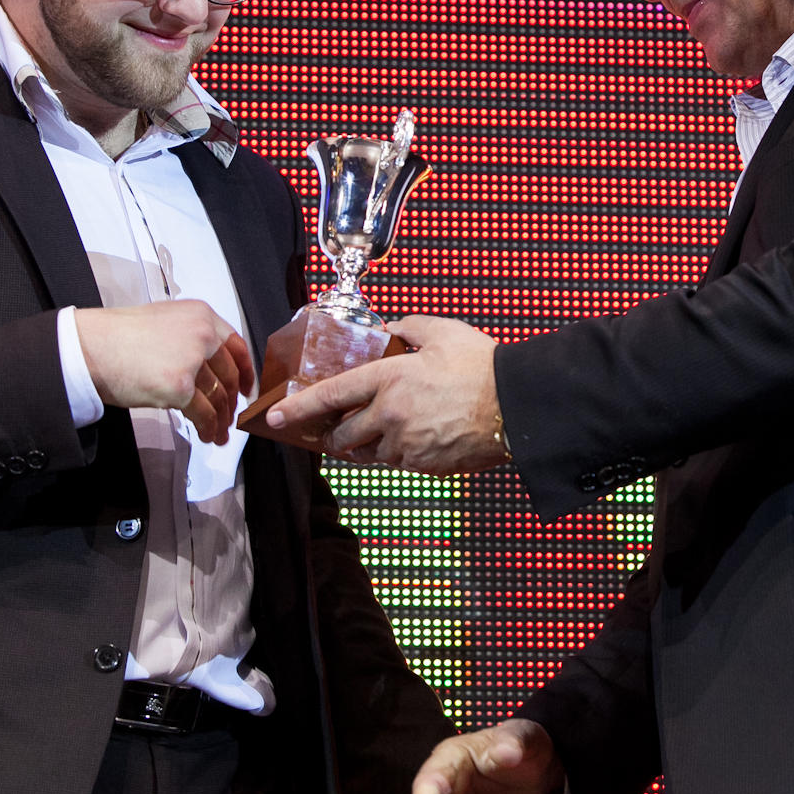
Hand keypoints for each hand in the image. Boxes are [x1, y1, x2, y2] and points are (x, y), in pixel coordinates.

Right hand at [73, 300, 252, 443]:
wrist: (92, 347)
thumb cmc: (118, 337)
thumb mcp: (164, 321)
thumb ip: (191, 338)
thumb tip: (208, 366)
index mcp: (200, 315)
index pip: (236, 344)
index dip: (245, 369)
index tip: (246, 386)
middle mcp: (201, 335)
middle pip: (230, 373)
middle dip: (232, 400)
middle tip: (230, 415)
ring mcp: (192, 361)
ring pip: (219, 396)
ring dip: (221, 419)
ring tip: (219, 432)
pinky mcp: (180, 387)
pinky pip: (203, 413)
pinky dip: (209, 427)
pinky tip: (207, 435)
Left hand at [265, 315, 505, 473]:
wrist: (517, 404)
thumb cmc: (483, 365)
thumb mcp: (441, 331)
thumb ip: (407, 328)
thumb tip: (391, 329)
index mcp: (389, 379)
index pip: (331, 395)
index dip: (299, 408)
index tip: (276, 418)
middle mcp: (391, 416)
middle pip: (344, 436)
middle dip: (336, 435)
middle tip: (337, 429)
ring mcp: (408, 444)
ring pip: (371, 454)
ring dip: (369, 445)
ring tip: (384, 430)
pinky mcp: (426, 465)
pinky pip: (400, 463)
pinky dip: (398, 453)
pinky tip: (416, 436)